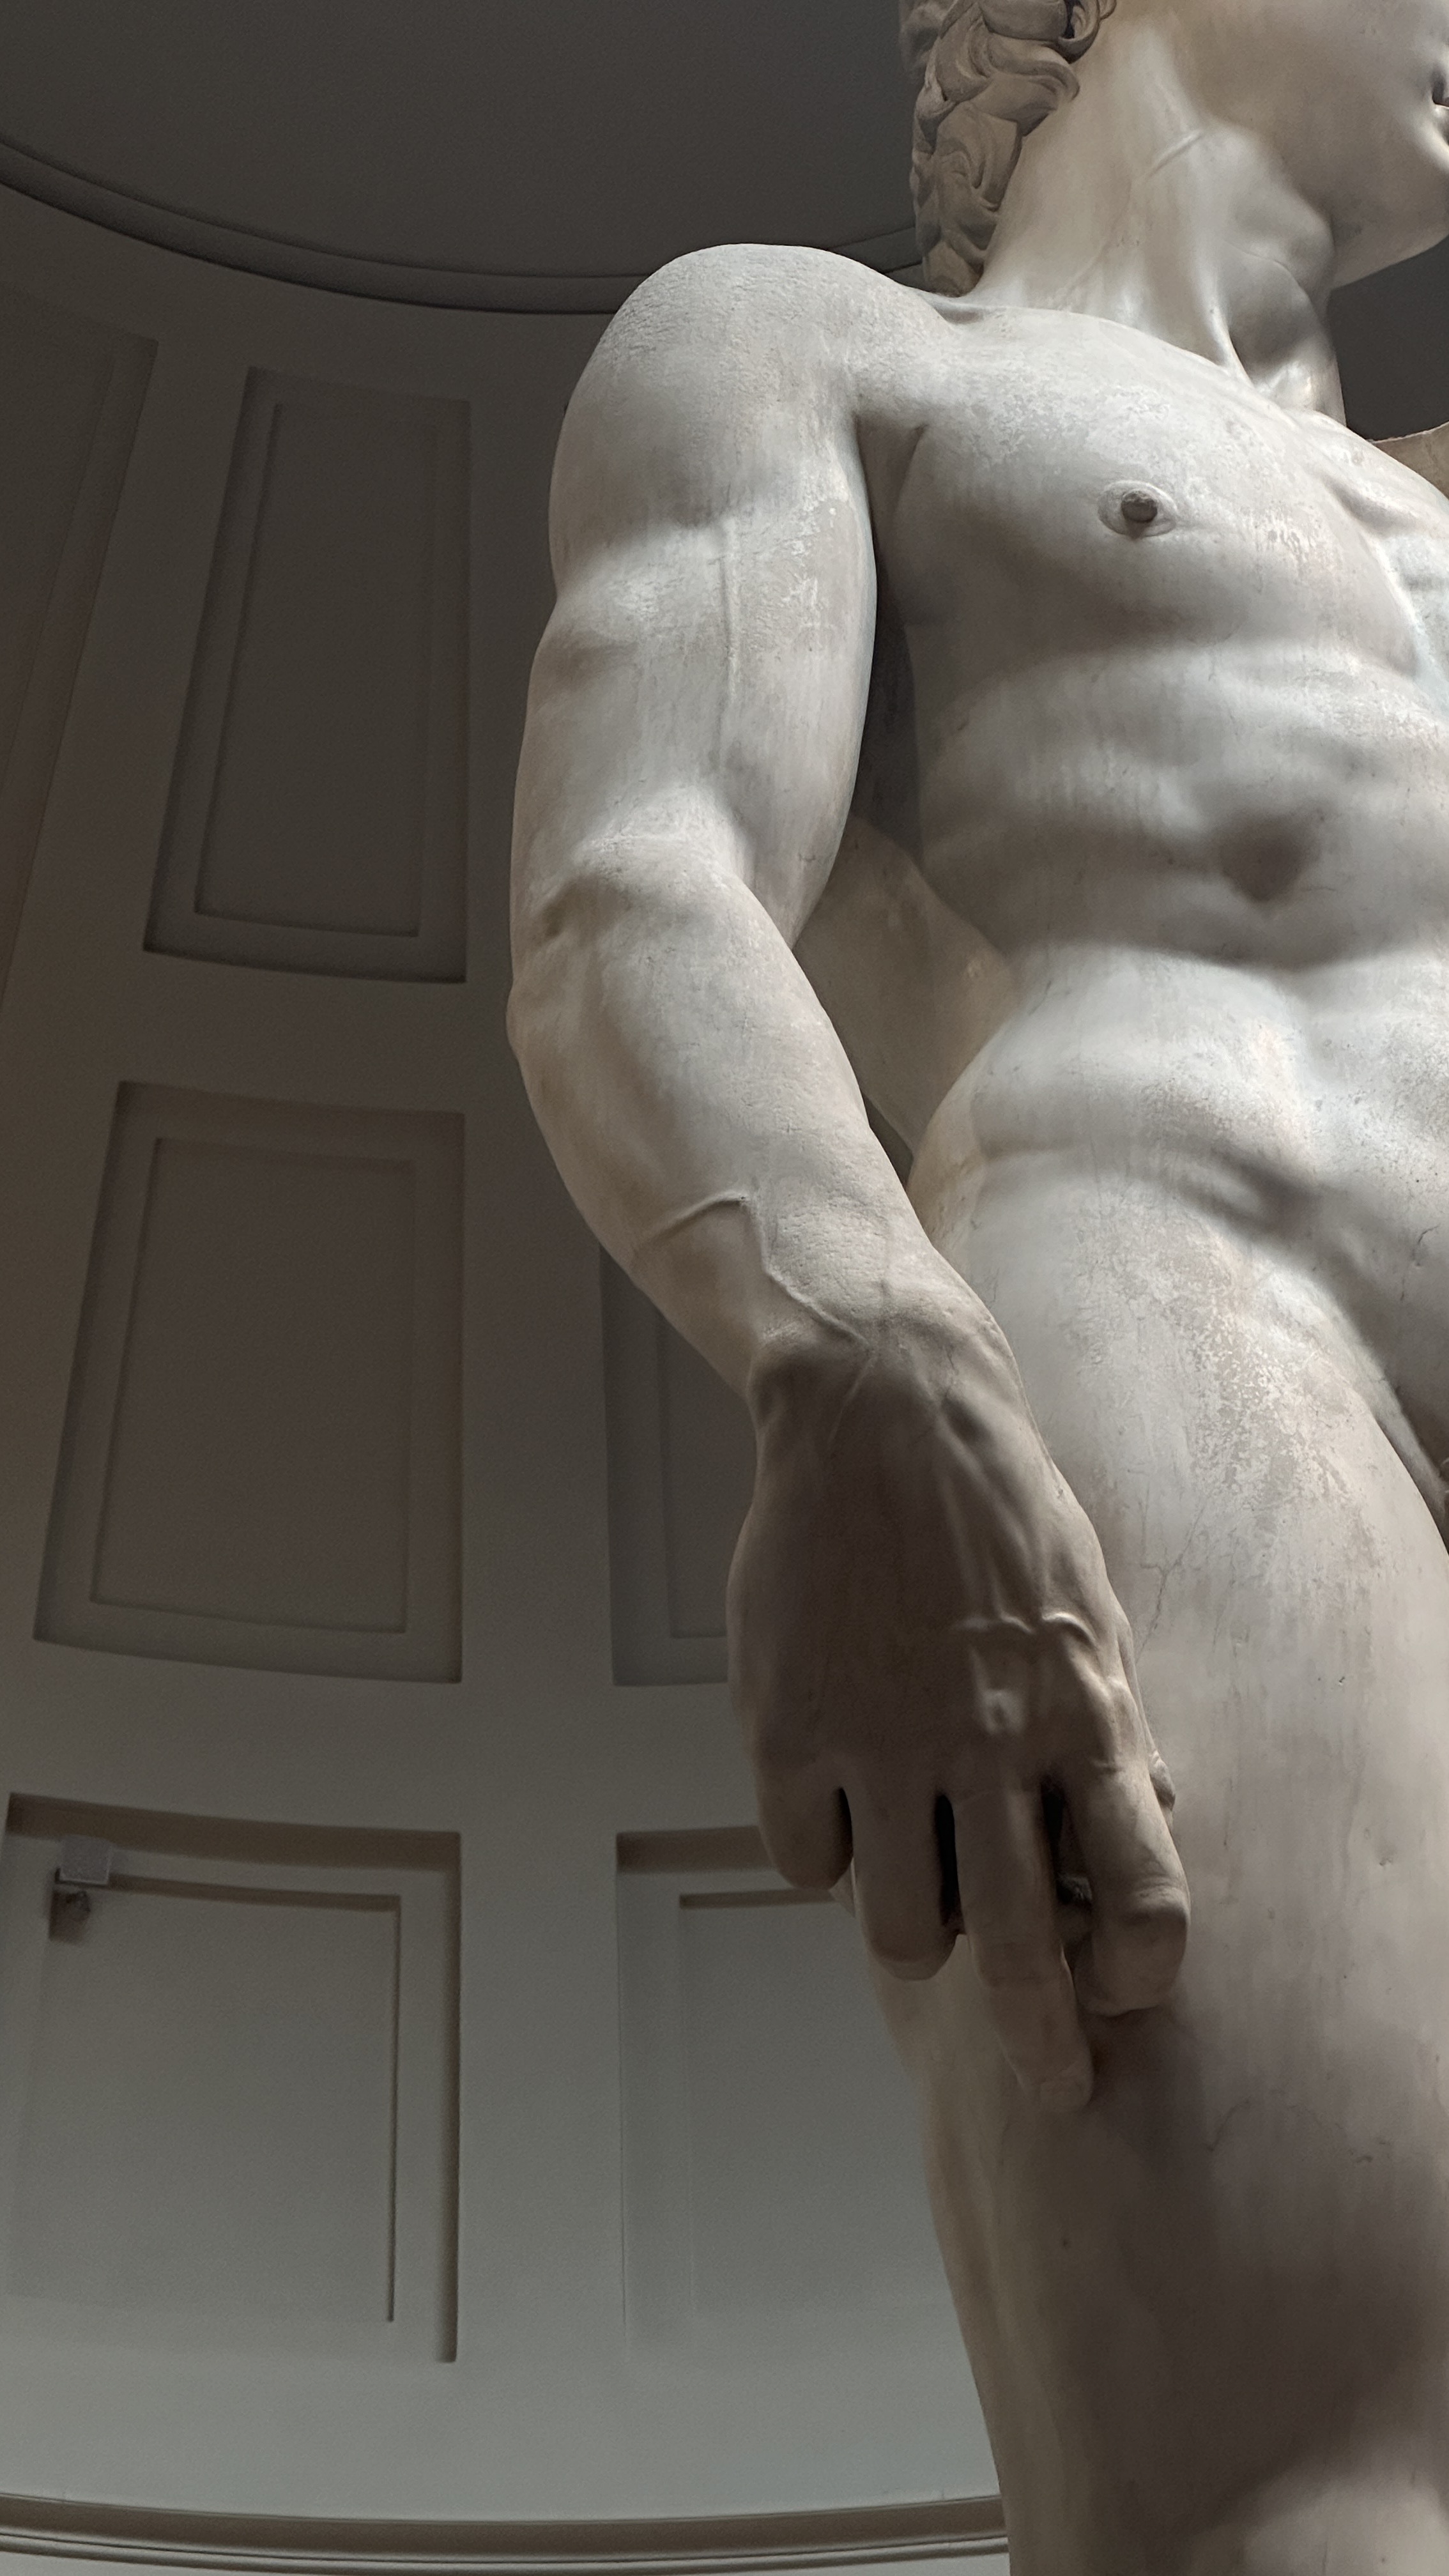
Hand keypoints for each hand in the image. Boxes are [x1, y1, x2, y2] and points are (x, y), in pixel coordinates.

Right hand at [727, 1295, 1187, 2111]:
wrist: (878, 1414)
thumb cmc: (995, 1511)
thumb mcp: (1090, 1608)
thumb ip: (1110, 1720)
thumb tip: (1149, 1816)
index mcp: (1080, 1713)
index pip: (1140, 1888)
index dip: (1141, 1967)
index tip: (1127, 1993)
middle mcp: (987, 1744)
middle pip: (1020, 1949)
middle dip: (1044, 2040)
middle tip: (1053, 2088)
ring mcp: (881, 1742)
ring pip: (899, 1926)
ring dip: (912, 1922)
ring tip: (911, 1868)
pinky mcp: (787, 1729)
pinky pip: (803, 1863)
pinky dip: (821, 1855)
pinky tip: (836, 1800)